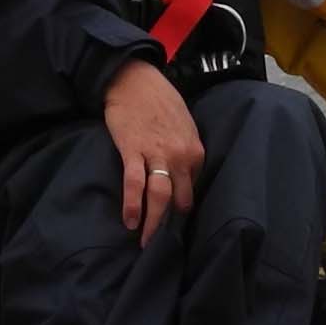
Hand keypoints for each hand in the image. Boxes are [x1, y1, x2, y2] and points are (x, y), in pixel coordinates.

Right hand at [101, 58, 205, 245]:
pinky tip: (130, 221)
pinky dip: (132, 205)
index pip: (193, 189)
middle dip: (170, 224)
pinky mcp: (133, 151)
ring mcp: (157, 155)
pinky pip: (134, 184)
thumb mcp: (185, 126)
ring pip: (159, 197)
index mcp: (195, 151)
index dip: (182, 208)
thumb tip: (183, 175)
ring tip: (146, 242)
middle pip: (179, 200)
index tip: (173, 223)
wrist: (135, 80)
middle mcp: (181, 156)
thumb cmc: (160, 101)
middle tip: (162, 244)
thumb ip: (186, 152)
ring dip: (154, 224)